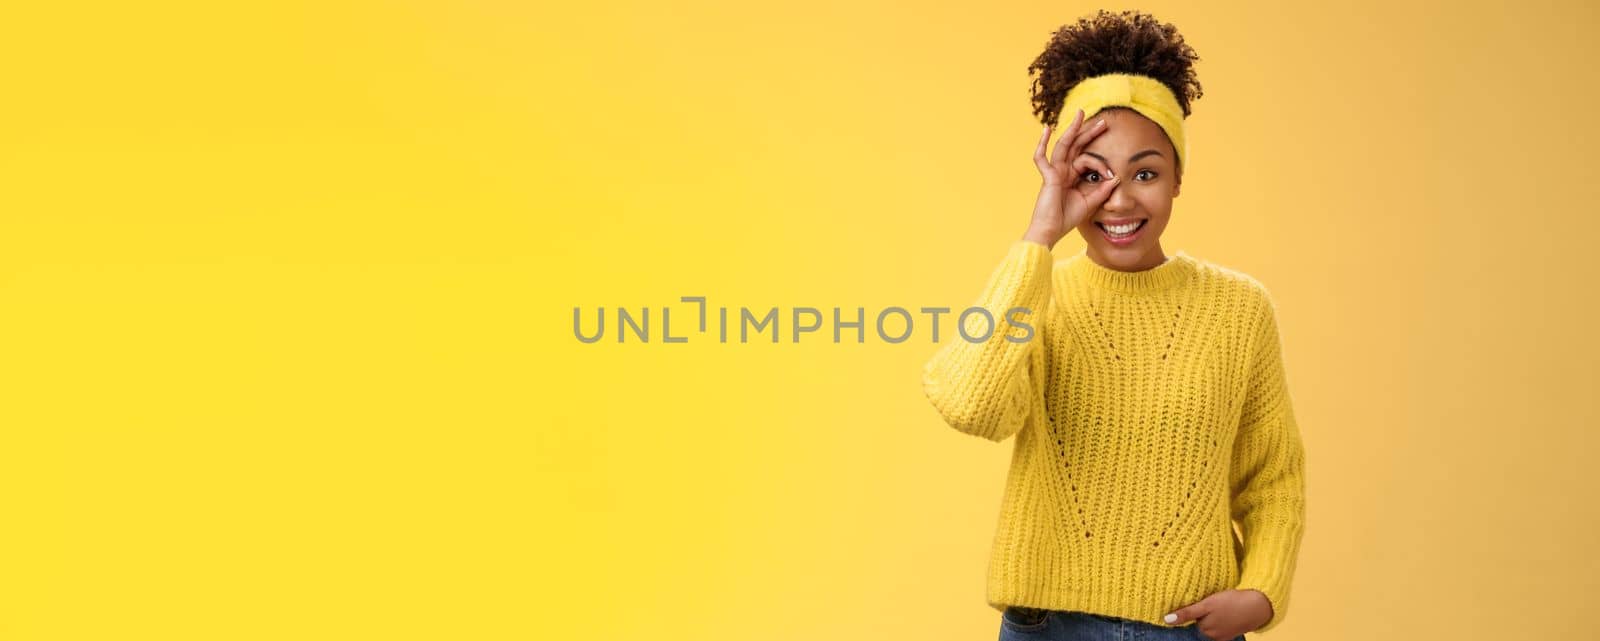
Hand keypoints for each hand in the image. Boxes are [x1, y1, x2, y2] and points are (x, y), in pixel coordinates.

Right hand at [1022, 108, 1120, 248]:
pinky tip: (1046, 129)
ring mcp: (1054, 172)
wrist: (1051, 231)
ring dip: (1073, 129)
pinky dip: (1042, 143)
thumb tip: (1116, 176)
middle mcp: (1063, 170)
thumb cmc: (1067, 218)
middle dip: (1089, 132)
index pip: (1087, 159)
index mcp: (1072, 176)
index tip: (1111, 174)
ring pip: (1064, 145)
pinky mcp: (1047, 176)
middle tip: (1103, 121)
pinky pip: (1041, 157)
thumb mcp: (1091, 202)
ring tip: (1081, 114)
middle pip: (1077, 146)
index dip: (1101, 164)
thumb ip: (1102, 190)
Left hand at [1163, 589, 1272, 640]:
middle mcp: (1211, 635)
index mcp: (1204, 629)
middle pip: (1199, 624)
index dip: (1189, 612)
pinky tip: (1224, 614)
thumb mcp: (1207, 605)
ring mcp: (1221, 636)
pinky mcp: (1230, 634)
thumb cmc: (1231, 602)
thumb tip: (1166, 620)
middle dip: (1200, 615)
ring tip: (1218, 607)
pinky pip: (1219, 629)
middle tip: (1209, 603)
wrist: (1258, 606)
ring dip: (1210, 618)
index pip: (1189, 621)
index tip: (1191, 606)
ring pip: (1209, 626)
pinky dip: (1219, 622)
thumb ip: (1187, 613)